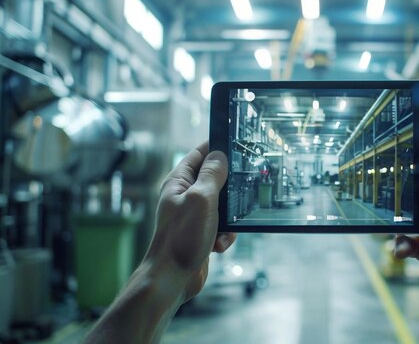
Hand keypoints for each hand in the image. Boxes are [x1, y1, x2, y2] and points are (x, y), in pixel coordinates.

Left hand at [145, 141, 236, 301]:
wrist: (172, 278)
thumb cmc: (181, 238)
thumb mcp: (201, 199)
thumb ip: (212, 175)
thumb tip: (219, 155)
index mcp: (179, 182)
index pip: (199, 154)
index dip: (216, 148)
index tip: (236, 146)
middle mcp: (185, 196)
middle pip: (215, 180)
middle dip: (230, 189)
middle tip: (240, 193)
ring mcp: (193, 215)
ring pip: (223, 205)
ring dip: (229, 218)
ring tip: (224, 229)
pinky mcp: (202, 233)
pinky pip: (222, 226)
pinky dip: (225, 235)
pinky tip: (219, 245)